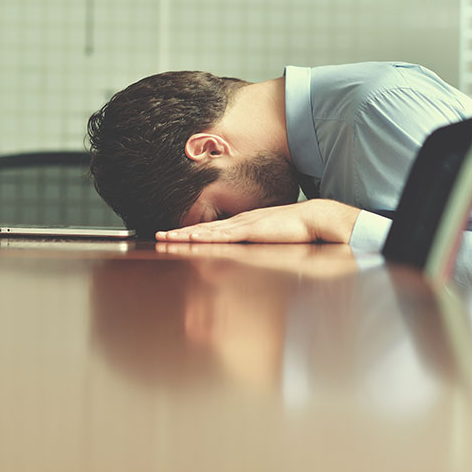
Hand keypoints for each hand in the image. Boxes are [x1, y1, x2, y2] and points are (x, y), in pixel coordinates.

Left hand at [155, 199, 360, 243]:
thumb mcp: (270, 239)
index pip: (212, 230)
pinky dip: (207, 235)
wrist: (313, 218)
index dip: (191, 233)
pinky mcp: (251, 230)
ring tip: (167, 238)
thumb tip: (246, 253)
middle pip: (203, 228)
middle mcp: (238, 222)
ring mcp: (243, 224)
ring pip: (208, 231)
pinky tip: (193, 236)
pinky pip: (224, 234)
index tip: (174, 237)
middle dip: (179, 233)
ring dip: (185, 235)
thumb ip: (257, 244)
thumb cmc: (296, 230)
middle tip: (158, 237)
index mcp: (242, 224)